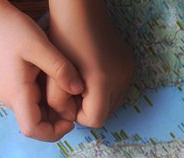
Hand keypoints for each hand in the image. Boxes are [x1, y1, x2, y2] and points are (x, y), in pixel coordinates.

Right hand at [0, 2, 85, 141]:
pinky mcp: (12, 85)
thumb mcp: (41, 47)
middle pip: (36, 124)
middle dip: (58, 120)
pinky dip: (47, 98)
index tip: (72, 119)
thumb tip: (79, 90)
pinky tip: (57, 81)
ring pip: (35, 112)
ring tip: (69, 88)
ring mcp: (10, 92)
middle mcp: (11, 99)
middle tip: (76, 101)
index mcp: (16, 94)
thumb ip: (60, 70)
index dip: (55, 132)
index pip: (32, 130)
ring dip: (54, 108)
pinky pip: (32, 100)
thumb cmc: (10, 30)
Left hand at [44, 0, 134, 127]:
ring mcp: (129, 73)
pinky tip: (92, 72)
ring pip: (112, 103)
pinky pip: (117, 89)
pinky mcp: (130, 66)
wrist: (81, 11)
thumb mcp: (53, 74)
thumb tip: (70, 117)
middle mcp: (121, 80)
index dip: (78, 114)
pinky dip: (105, 88)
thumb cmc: (63, 39)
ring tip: (81, 79)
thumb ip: (58, 102)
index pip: (95, 120)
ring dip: (96, 99)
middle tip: (73, 88)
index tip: (68, 97)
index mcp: (103, 82)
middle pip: (106, 114)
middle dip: (87, 107)